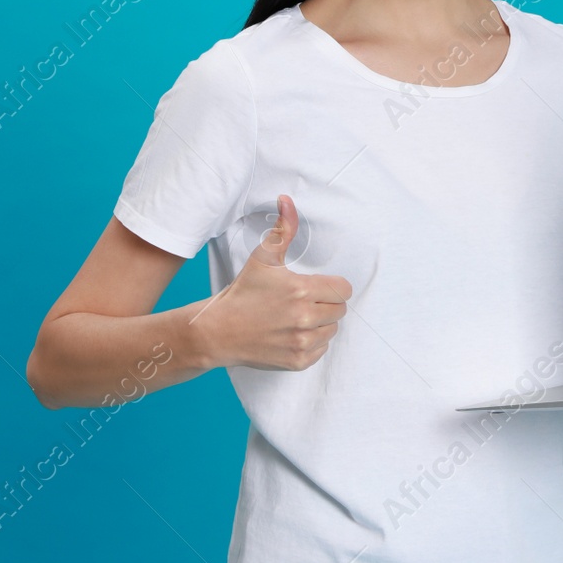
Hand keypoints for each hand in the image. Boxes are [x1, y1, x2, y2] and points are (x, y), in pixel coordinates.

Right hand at [196, 194, 352, 370]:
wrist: (219, 331)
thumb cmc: (243, 293)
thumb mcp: (262, 258)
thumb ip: (282, 230)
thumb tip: (287, 201)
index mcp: (301, 290)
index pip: (344, 289)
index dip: (332, 286)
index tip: (315, 286)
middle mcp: (305, 319)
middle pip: (339, 310)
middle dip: (325, 304)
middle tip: (303, 301)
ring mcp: (302, 342)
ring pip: (332, 330)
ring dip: (320, 324)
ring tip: (296, 317)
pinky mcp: (298, 361)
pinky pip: (322, 350)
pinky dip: (312, 343)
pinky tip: (293, 333)